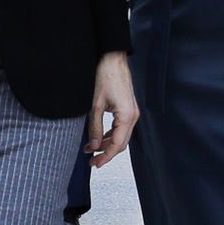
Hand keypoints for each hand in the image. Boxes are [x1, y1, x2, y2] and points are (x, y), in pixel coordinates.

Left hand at [86, 52, 137, 168]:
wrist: (113, 60)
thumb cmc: (105, 77)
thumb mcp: (95, 105)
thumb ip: (95, 128)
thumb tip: (93, 147)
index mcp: (127, 116)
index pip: (117, 145)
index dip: (106, 157)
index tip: (95, 164)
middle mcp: (133, 116)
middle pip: (122, 143)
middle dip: (106, 153)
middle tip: (91, 161)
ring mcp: (132, 112)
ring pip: (122, 136)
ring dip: (108, 144)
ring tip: (90, 149)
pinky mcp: (129, 109)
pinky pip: (122, 128)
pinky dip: (111, 135)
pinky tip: (100, 137)